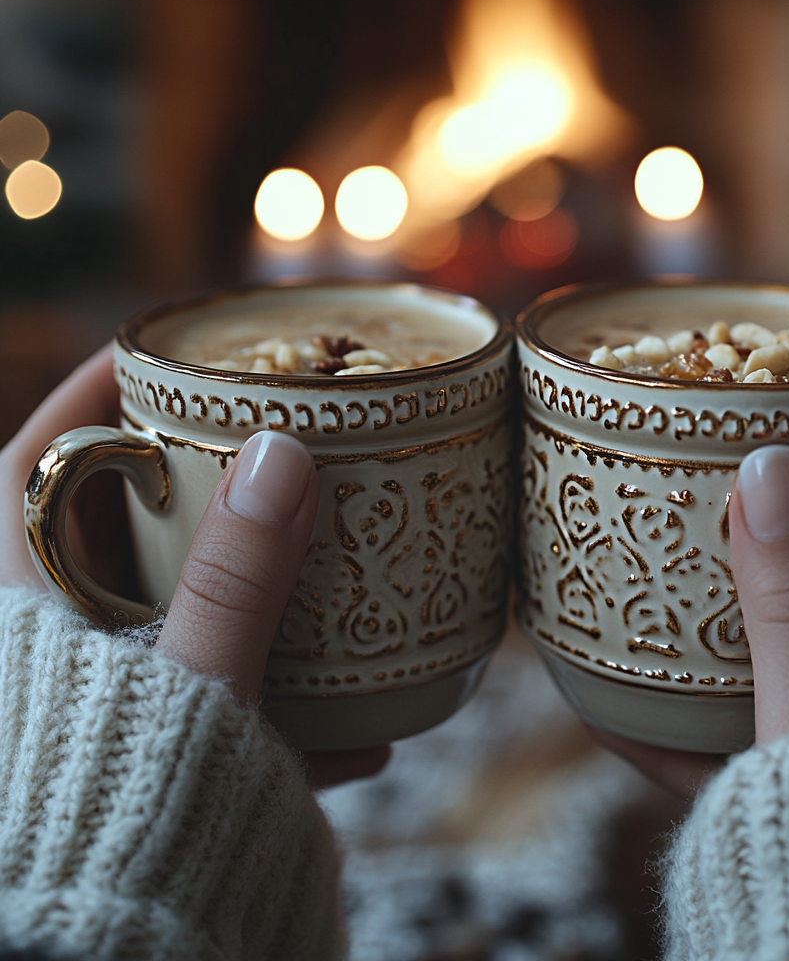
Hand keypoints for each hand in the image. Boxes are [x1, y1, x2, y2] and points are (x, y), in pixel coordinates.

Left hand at [0, 344, 388, 788]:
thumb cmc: (120, 822)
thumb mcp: (192, 687)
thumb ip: (234, 578)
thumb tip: (279, 454)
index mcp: (25, 617)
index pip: (34, 467)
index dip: (86, 401)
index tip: (149, 356)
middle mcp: (50, 660)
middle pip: (110, 540)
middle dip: (186, 494)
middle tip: (258, 456)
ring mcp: (103, 719)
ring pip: (173, 624)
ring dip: (247, 600)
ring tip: (328, 579)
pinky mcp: (152, 773)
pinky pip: (219, 715)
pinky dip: (278, 716)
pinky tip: (365, 735)